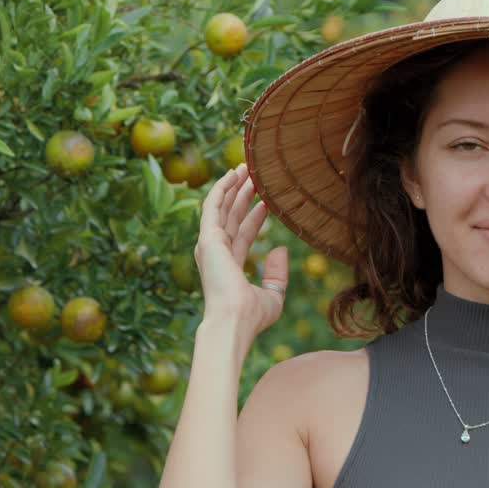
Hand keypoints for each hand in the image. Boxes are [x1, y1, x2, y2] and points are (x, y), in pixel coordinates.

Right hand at [194, 163, 287, 336]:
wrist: (234, 320)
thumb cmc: (252, 316)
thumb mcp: (273, 295)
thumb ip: (277, 274)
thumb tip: (281, 250)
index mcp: (229, 266)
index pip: (243, 235)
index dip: (255, 217)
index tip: (267, 202)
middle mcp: (217, 253)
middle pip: (231, 217)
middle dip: (242, 196)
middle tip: (254, 176)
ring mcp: (210, 245)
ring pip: (221, 207)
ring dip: (232, 186)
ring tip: (245, 168)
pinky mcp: (207, 238)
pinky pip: (213, 206)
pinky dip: (221, 189)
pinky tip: (232, 174)